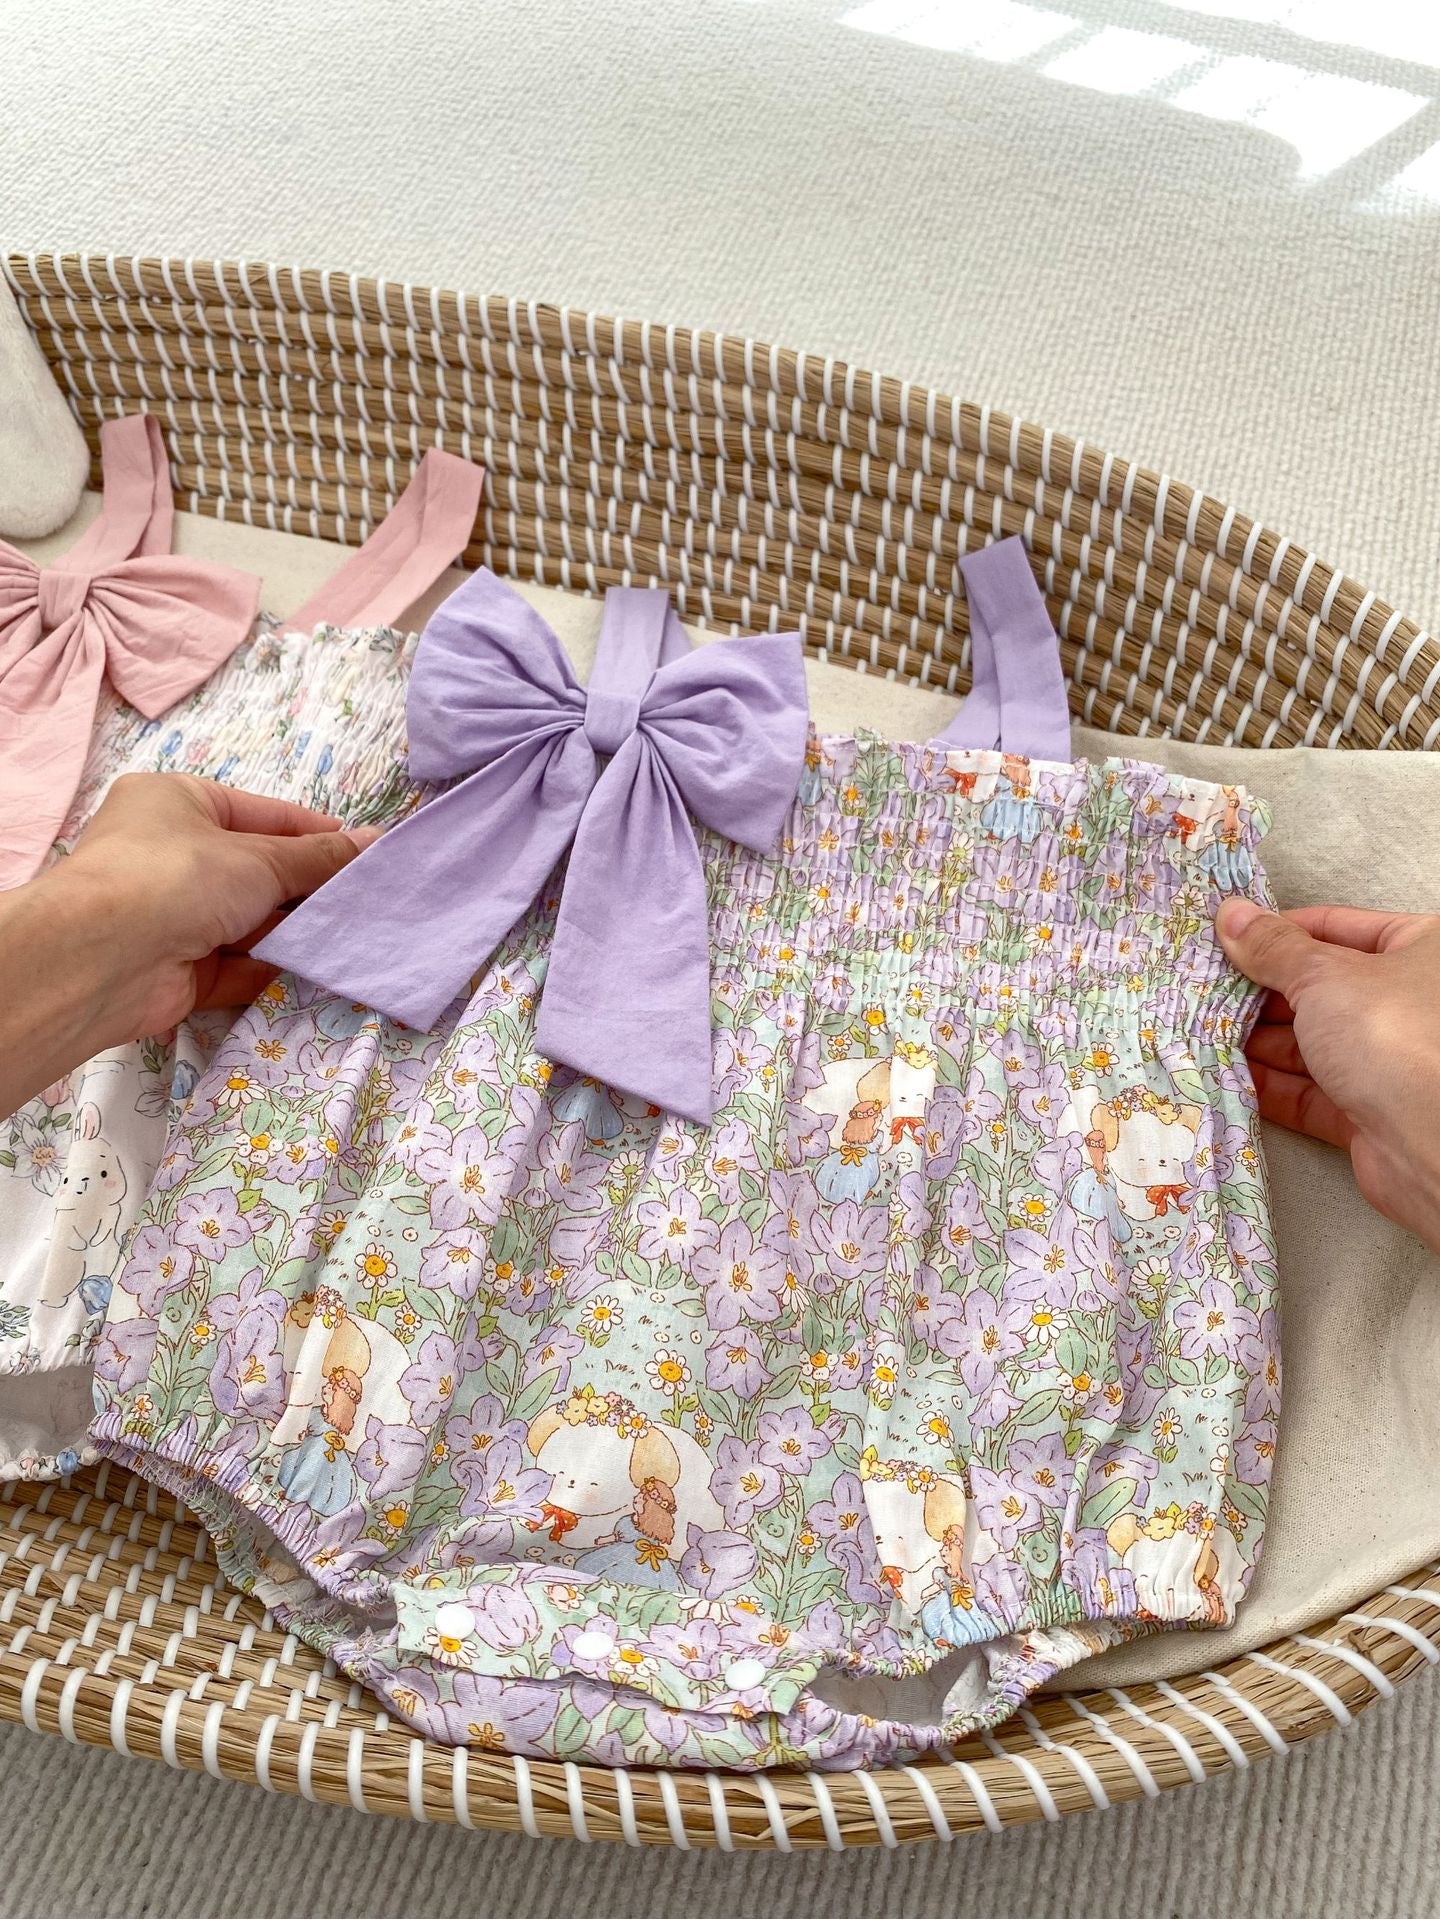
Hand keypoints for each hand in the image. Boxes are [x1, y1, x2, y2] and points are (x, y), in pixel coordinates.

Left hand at [0, 774, 377, 1117]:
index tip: (364, 853)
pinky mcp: (178, 970)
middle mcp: (170, 855)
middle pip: (256, 871)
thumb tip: (374, 842)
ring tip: (352, 936)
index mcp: (176, 803)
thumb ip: (318, 858)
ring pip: (248, 922)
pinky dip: (272, 971)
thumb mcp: (259, 858)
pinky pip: (236, 967)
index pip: (260, 814)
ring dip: (293, 932)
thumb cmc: (177, 877)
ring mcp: (171, 915)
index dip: (313, 833)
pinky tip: (316, 972)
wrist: (104, 959)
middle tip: (367, 901)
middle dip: (306, 889)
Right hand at [1217, 899, 1439, 1252]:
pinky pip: (1314, 1093)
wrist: (1433, 1143)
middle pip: (1323, 988)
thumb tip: (1231, 914)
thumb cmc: (1393, 1034)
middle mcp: (1412, 1003)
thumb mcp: (1324, 976)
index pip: (1340, 928)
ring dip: (1260, 1041)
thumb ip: (1272, 948)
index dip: (1281, 932)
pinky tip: (1228, 1075)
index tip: (1229, 940)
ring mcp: (1392, 1060)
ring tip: (1203, 1031)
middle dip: (1262, 993)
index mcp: (1422, 951)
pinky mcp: (1372, 1112)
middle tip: (1205, 989)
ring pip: (1314, 1044)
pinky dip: (1272, 1085)